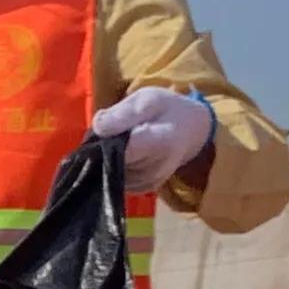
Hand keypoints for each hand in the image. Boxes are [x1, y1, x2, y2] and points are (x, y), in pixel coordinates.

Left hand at [92, 86, 215, 194]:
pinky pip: (116, 179)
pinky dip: (115, 166)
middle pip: (114, 162)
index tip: (105, 126)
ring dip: (108, 157)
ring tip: (124, 139)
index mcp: (160, 142)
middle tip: (116, 128)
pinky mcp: (143, 189)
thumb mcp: (147, 99)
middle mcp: (156, 169)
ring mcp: (149, 182)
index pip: (122, 151)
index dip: (106, 140)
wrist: (190, 131)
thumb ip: (123, 112)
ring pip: (112, 172)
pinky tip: (126, 152)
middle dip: (105, 146)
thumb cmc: (167, 110)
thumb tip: (98, 126)